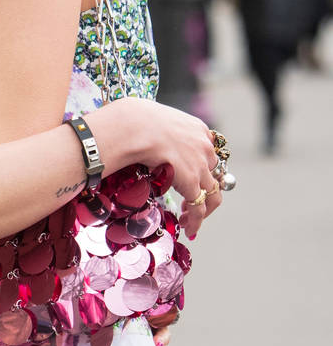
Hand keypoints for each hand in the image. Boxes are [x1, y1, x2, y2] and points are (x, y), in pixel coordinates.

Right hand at [90, 98, 221, 238]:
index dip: (201, 167)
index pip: (206, 151)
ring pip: (211, 193)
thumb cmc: (132, 118)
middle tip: (191, 202)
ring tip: (188, 219)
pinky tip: (189, 229)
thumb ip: (157, 127)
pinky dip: (196, 221)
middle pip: (213, 173)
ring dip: (202, 209)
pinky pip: (199, 207)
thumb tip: (139, 131)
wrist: (132, 126)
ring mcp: (200, 164)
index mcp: (196, 128)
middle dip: (204, 189)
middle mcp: (204, 146)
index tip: (192, 177)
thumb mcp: (153, 117)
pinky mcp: (192, 181)